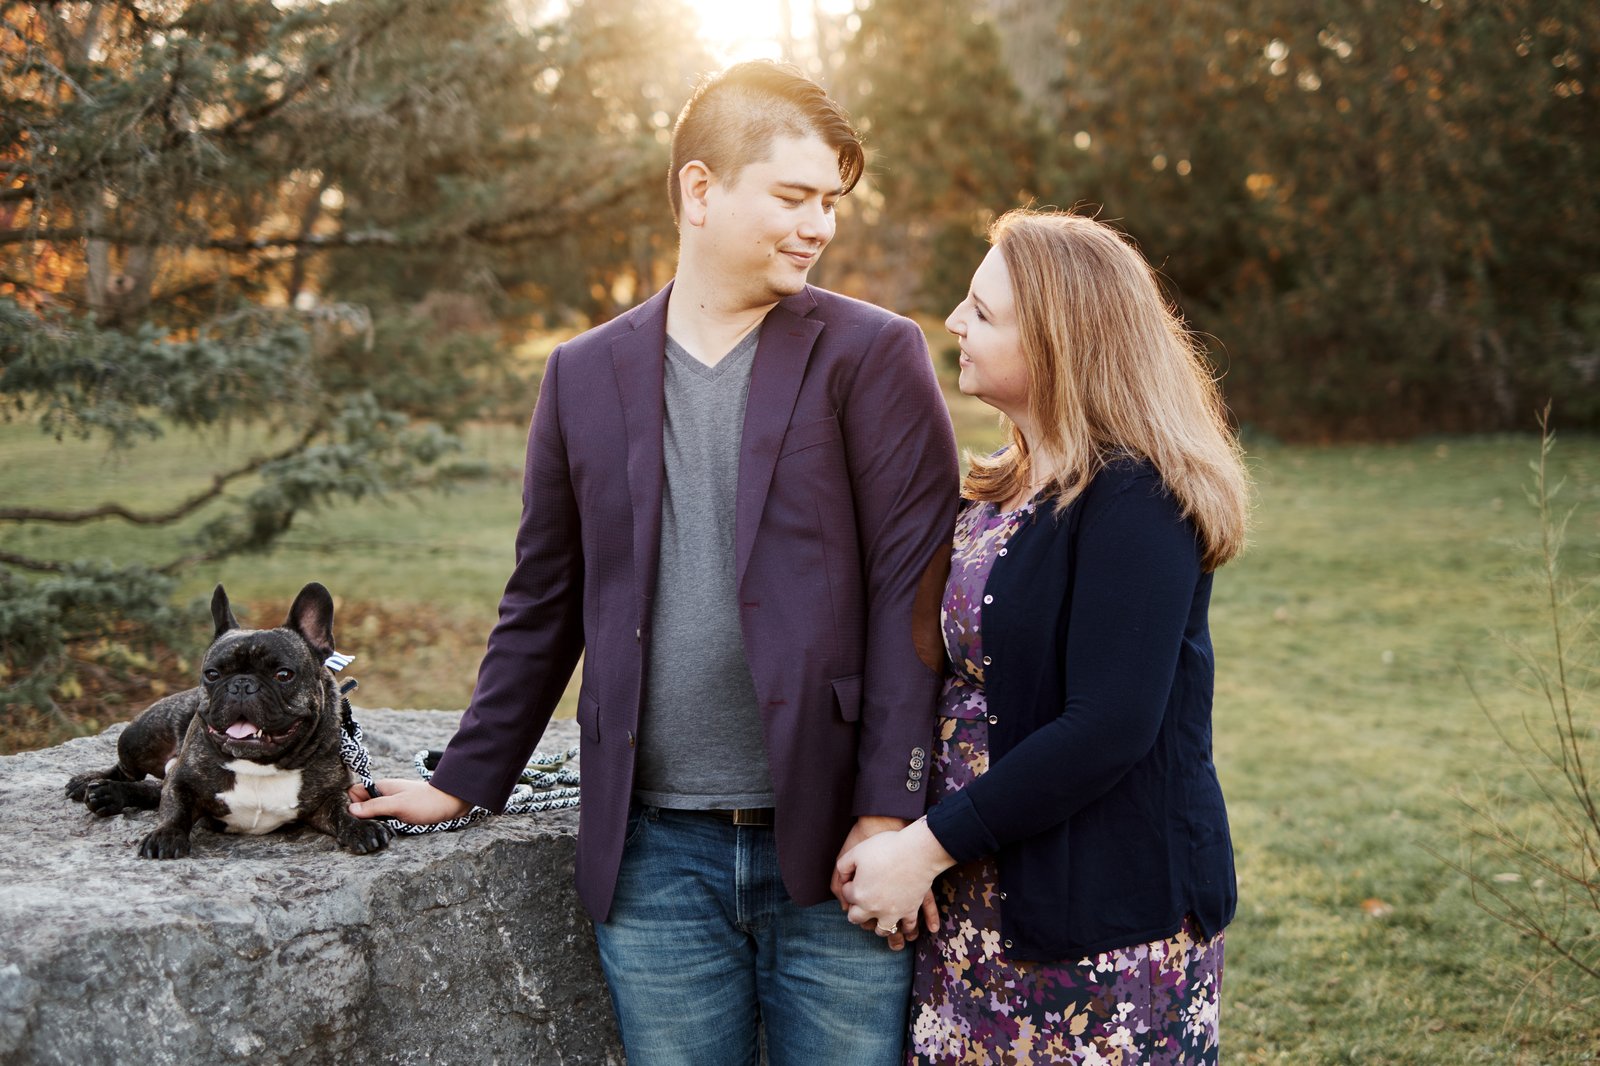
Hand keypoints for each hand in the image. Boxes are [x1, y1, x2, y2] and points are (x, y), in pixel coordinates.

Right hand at [348, 779, 470, 823]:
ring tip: (378, 832)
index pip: (354, 792)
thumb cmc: (426, 802)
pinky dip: (383, 824)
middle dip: (361, 817)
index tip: (357, 819)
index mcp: (381, 786)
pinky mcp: (401, 810)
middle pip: (362, 804)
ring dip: (373, 822)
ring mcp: (393, 801)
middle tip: (368, 829)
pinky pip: (384, 817)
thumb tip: (350, 810)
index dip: (352, 805)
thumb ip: (374, 806)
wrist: (453, 802)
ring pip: (373, 812)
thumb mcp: (398, 805)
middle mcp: (385, 793)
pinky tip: (387, 831)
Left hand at [831, 815, 919, 948]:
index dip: (848, 885)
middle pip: (856, 918)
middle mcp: (873, 908)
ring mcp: (892, 912)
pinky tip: (903, 922)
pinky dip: (905, 927)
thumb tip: (843, 877)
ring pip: (881, 929)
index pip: (846, 894)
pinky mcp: (910, 910)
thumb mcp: (857, 852)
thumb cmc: (886, 848)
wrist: (917, 851)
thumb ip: (843, 866)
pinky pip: (907, 926)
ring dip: (877, 924)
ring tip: (878, 916)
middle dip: (855, 910)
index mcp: (858, 894)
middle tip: (858, 903)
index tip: (854, 878)